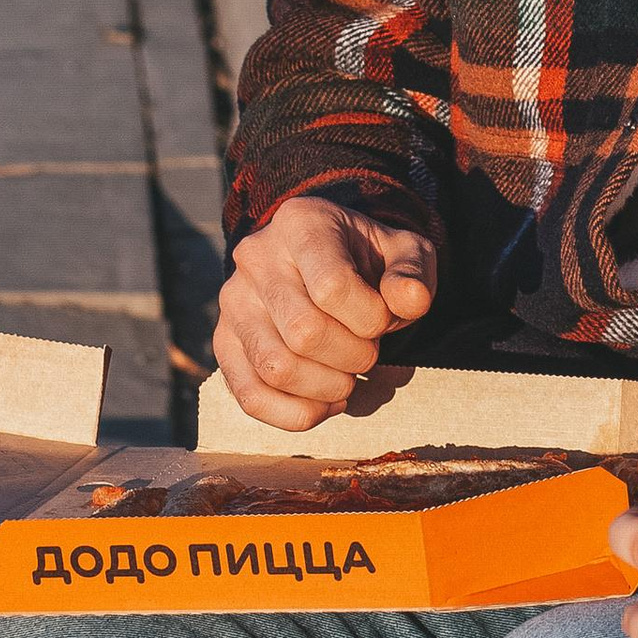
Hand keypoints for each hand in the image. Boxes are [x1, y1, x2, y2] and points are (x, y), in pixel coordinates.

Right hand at [212, 192, 437, 427]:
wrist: (326, 262)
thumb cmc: (369, 259)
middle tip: (369, 351)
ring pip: (275, 368)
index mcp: (301, 223)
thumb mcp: (404, 252)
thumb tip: (410, 300)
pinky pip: (249, 396)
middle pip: (303, 332)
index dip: (370, 319)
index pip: (332, 287)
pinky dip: (295, 414)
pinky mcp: (225, 342)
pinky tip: (326, 404)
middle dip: (353, 356)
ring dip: (327, 387)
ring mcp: (234, 302)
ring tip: (350, 377)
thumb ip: (413, 273)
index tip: (385, 319)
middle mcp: (256, 258)